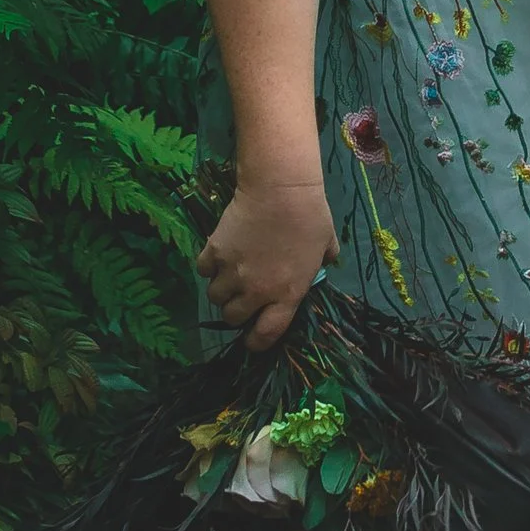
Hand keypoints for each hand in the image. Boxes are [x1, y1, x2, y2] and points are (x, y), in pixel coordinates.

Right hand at [198, 172, 336, 349]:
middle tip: (242, 296)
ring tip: (229, 276)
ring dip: (221, 290)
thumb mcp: (326, 245)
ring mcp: (232, 273)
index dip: (257, 342)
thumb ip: (322, 262)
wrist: (280, 188)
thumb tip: (323, 264)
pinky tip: (218, 257)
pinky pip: (203, 271)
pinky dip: (208, 267)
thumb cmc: (310, 215)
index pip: (266, 335)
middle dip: (236, 311)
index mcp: (287, 295)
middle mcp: (256, 291)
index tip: (252, 339)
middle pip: (233, 317)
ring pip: (215, 297)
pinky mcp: (214, 252)